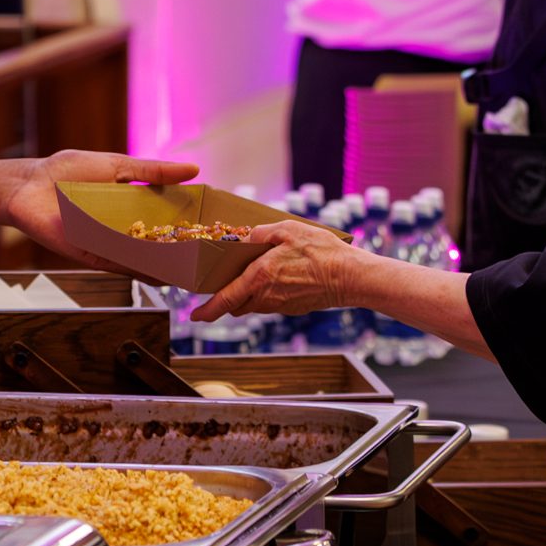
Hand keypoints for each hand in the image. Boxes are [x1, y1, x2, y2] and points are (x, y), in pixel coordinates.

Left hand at [0, 150, 199, 264]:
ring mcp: (108, 244)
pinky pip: (122, 264)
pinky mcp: (93, 256)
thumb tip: (194, 169)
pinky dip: (142, 267)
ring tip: (197, 269)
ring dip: (168, 264)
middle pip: (160, 244)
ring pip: (145, 259)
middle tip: (214, 257)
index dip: (189, 225)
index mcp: (130, 206)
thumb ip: (154, 170)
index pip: (166, 219)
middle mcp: (122, 229)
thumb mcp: (117, 165)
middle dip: (185, 251)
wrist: (27, 186)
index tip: (216, 229)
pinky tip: (164, 270)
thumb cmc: (66, 171)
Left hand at [193, 221, 356, 321]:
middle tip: (225, 281)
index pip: (225, 299)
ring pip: (253, 304)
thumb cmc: (321, 251)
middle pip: (236, 304)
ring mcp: (280, 305)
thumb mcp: (287, 229)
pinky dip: (267, 293)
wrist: (351, 277)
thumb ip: (260, 234)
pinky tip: (279, 277)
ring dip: (248, 293)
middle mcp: (266, 296)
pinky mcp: (293, 308)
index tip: (195, 315)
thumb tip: (245, 240)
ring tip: (257, 273)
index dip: (207, 310)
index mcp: (260, 277)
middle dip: (227, 297)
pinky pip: (271, 303)